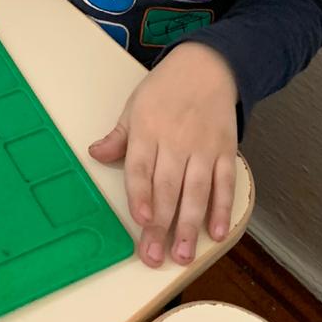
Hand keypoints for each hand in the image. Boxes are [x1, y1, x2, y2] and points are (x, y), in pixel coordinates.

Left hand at [89, 42, 237, 267]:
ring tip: (183, 255)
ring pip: (196, 191)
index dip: (141, 196)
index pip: (141, 169)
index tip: (141, 222)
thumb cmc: (165, 89)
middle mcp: (176, 140)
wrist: (207, 65)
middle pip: (168, 187)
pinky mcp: (226, 150)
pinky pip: (225, 182)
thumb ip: (118, 137)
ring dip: (189, 225)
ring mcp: (203, 147)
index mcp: (148, 130)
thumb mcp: (135, 106)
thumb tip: (95, 154)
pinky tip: (217, 232)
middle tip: (155, 256)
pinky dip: (222, 208)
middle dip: (161, 226)